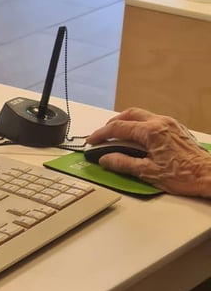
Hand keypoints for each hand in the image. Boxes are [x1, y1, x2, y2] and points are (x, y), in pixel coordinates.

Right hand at [86, 107, 210, 196]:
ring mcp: (170, 124)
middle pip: (129, 114)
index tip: (91, 141)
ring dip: (125, 122)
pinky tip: (136, 137)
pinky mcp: (176, 129)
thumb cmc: (184, 175)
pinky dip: (138, 125)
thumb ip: (123, 163)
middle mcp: (160, 123)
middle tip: (102, 136)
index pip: (118, 128)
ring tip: (116, 135)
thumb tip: (105, 159)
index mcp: (151, 132)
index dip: (101, 134)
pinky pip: (152, 120)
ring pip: (141, 115)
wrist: (209, 175)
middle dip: (112, 124)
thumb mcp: (147, 173)